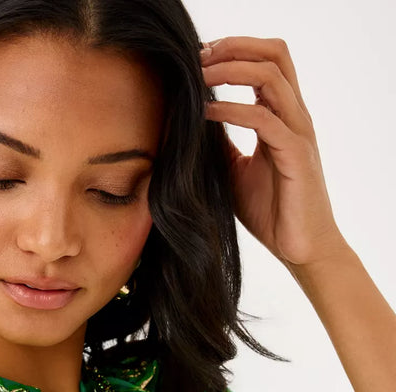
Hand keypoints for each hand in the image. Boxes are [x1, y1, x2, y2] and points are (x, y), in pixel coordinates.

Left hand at [201, 36, 348, 267]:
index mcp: (283, 116)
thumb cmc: (270, 210)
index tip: (198, 58)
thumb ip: (220, 144)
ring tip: (200, 75)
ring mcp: (298, 133)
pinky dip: (232, 110)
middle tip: (198, 56)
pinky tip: (207, 113)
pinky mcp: (296, 155)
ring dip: (231, 69)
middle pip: (275, 55)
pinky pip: (264, 120)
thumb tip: (191, 122)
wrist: (298, 247)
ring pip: (272, 77)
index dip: (234, 50)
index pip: (267, 62)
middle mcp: (295, 116)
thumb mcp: (234, 170)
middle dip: (235, 47)